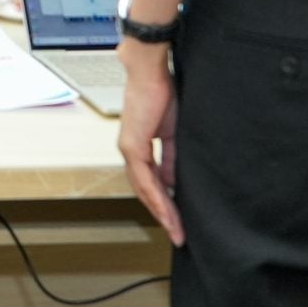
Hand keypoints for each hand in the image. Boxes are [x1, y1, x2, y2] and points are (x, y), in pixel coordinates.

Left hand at [117, 41, 183, 245]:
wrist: (150, 71)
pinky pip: (145, 177)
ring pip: (144, 189)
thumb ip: (171, 158)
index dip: (163, 203)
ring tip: (176, 230)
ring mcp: (129, 149)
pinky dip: (157, 196)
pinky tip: (168, 211)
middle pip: (146, 192)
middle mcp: (131, 152)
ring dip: (161, 212)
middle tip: (178, 235)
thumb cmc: (161, 94)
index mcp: (140, 148)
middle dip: (163, 215)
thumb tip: (173, 183)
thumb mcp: (172, 133)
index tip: (178, 221)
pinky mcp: (133, 145)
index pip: (151, 183)